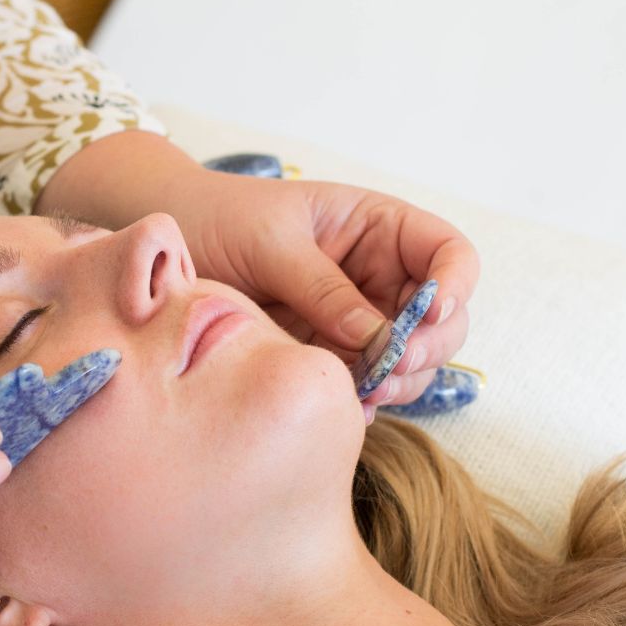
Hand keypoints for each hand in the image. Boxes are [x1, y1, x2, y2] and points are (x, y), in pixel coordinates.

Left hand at [175, 172, 478, 409]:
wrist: (170, 248)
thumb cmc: (221, 220)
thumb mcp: (271, 244)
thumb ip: (323, 288)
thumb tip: (375, 337)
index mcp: (378, 229)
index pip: (448, 254)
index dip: (455, 284)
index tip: (430, 312)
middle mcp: (379, 276)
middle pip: (442, 319)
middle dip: (428, 346)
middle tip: (390, 367)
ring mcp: (357, 320)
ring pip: (410, 361)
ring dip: (399, 381)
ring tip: (364, 391)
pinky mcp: (329, 354)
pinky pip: (365, 383)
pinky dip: (364, 398)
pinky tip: (344, 405)